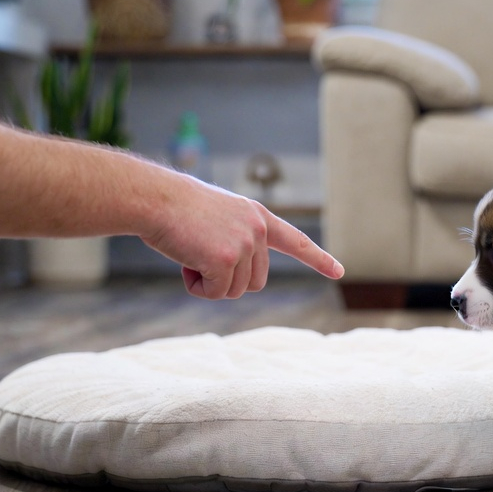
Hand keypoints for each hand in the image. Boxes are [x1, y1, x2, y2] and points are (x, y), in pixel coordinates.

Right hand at [140, 177, 342, 299]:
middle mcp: (258, 229)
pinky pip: (216, 293)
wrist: (153, 198)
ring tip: (190, 254)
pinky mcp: (226, 259)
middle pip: (255, 281)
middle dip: (227, 280)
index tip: (339, 271)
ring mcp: (245, 244)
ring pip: (236, 290)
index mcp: (257, 216)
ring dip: (210, 283)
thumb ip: (235, 239)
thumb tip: (237, 272)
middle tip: (199, 258)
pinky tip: (184, 264)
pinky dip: (198, 288)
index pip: (296, 240)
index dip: (318, 258)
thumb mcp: (216, 218)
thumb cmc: (174, 208)